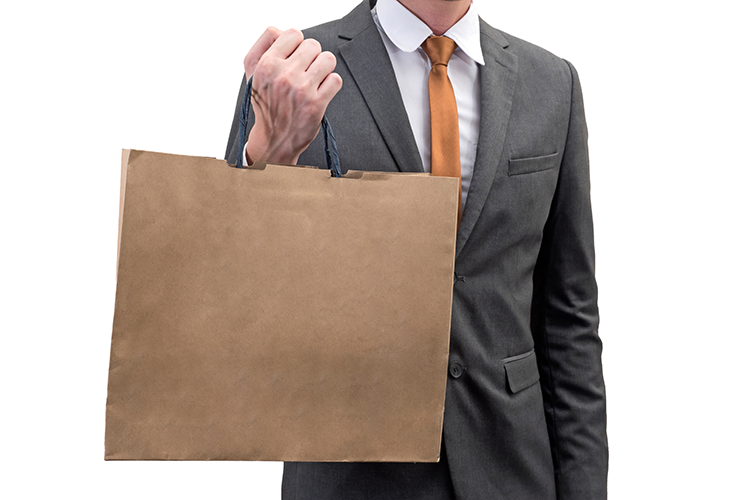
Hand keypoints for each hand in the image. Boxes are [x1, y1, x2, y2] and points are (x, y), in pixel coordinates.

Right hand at [243, 27, 342, 165]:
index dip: (297, 45)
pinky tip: (320, 92)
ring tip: (315, 80)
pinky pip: (336, 80)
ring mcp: (301, 90)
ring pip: (328, 59)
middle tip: (305, 71)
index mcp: (266, 65)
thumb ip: (262, 45)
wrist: (274, 139)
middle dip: (312, 57)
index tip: (295, 58)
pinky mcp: (317, 104)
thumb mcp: (252, 72)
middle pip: (313, 45)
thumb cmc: (265, 104)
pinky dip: (331, 85)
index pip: (293, 33)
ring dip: (324, 69)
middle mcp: (283, 76)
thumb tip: (280, 30)